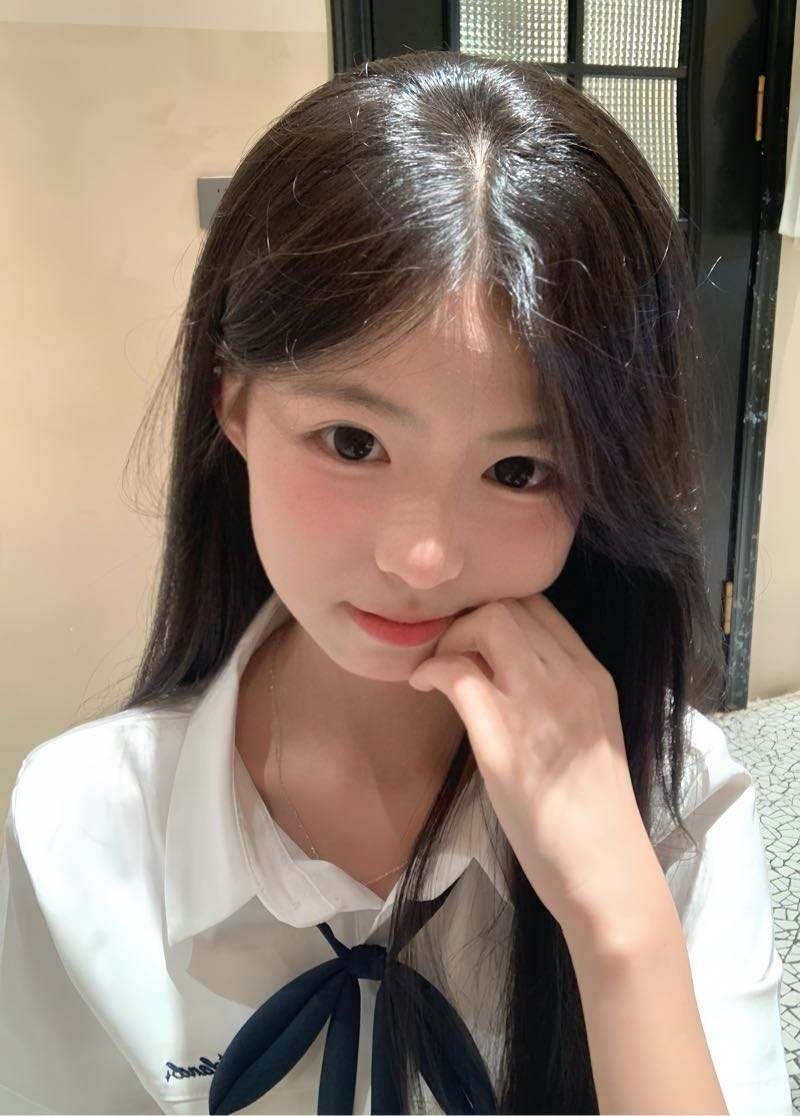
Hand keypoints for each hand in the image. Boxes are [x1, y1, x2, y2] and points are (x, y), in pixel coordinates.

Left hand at [407, 594, 657, 937]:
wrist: (607, 872)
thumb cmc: (594, 811)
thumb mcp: (589, 730)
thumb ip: (558, 692)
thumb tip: (505, 668)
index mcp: (593, 675)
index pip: (540, 604)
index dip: (498, 607)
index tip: (475, 636)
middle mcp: (570, 679)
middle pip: (509, 605)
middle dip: (469, 618)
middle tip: (451, 650)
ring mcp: (538, 708)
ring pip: (486, 624)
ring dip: (450, 637)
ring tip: (438, 667)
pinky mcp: (503, 745)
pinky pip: (458, 675)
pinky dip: (432, 670)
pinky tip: (423, 686)